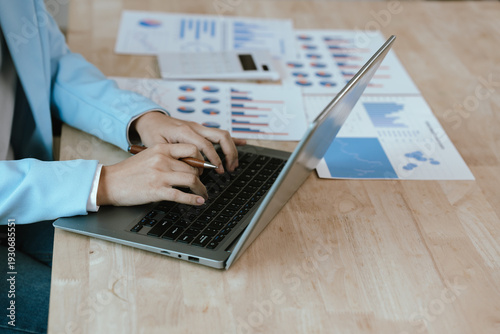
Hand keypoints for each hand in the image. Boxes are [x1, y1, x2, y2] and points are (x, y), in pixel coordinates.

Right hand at [97, 143, 207, 206]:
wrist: (109, 182)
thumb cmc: (129, 171)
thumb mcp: (149, 156)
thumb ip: (167, 157)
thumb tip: (188, 165)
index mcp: (161, 148)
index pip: (191, 149)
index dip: (201, 159)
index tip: (202, 167)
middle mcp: (162, 160)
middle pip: (193, 168)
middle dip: (201, 178)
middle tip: (201, 184)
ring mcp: (160, 175)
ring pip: (191, 180)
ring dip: (200, 189)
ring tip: (202, 194)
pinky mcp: (156, 191)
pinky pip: (181, 195)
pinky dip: (193, 199)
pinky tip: (199, 201)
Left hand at [131, 111, 245, 173]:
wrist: (150, 119)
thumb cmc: (152, 132)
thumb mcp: (158, 147)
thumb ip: (175, 157)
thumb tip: (191, 169)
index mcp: (184, 130)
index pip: (205, 145)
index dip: (213, 159)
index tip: (217, 171)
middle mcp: (195, 127)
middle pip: (221, 136)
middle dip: (229, 153)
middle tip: (229, 169)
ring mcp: (199, 127)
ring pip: (223, 135)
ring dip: (231, 150)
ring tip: (232, 165)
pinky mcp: (201, 129)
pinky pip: (219, 133)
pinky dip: (232, 139)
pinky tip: (242, 143)